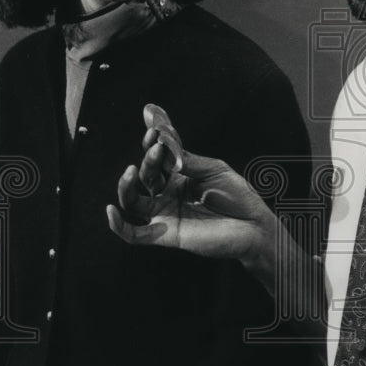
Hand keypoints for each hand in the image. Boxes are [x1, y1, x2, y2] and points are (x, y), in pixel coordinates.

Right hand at [107, 105, 276, 266]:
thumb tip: (164, 144)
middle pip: (145, 176)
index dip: (152, 144)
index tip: (153, 130)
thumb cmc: (239, 197)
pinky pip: (135, 234)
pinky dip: (118, 225)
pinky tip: (111, 211)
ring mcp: (165, 214)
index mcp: (180, 177)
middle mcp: (169, 194)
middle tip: (156, 149)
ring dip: (126, 185)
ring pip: (132, 201)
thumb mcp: (214, 169)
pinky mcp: (165, 234)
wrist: (254, 227)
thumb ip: (188, 160)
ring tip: (130, 171)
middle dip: (148, 160)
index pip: (157, 159)